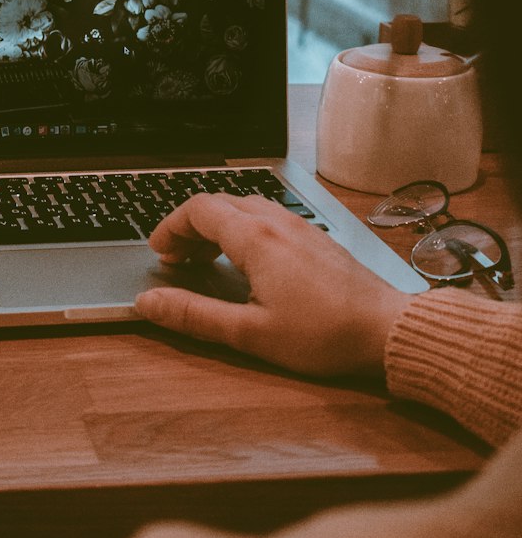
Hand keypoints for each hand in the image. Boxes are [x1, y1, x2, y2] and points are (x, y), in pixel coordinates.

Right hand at [135, 192, 408, 375]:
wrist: (388, 330)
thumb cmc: (323, 335)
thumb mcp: (251, 333)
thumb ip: (195, 316)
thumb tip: (149, 303)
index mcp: (255, 238)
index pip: (198, 209)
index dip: (170, 227)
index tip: (158, 252)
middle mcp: (275, 221)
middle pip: (218, 203)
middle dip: (189, 225)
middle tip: (176, 258)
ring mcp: (298, 225)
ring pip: (244, 206)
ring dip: (216, 225)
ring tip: (206, 257)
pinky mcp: (315, 237)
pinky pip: (267, 215)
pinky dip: (242, 228)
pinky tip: (248, 261)